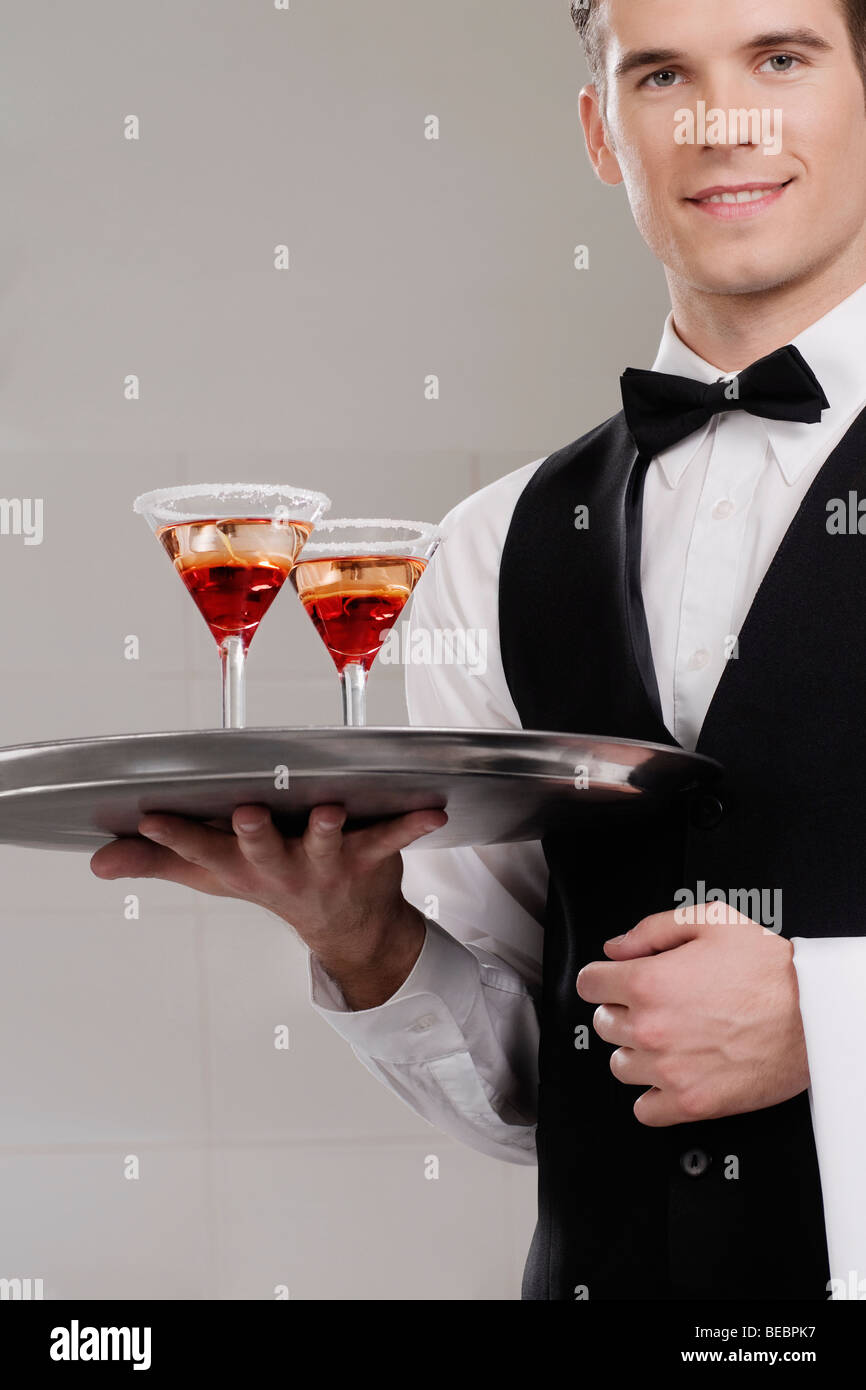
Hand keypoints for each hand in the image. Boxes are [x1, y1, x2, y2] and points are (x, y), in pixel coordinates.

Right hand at [90, 803, 446, 1007]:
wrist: (352, 932)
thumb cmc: (275, 885)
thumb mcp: (214, 877)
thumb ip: (157, 863)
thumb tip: (97, 862)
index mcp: (242, 869)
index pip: (200, 854)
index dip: (175, 836)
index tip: (149, 814)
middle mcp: (282, 869)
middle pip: (262, 852)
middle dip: (253, 834)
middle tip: (246, 813)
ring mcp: (327, 865)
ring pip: (324, 844)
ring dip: (324, 829)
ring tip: (326, 810)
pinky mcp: (369, 856)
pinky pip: (392, 837)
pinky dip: (412, 825)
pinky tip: (432, 810)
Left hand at [576, 904, 809, 1125]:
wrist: (815, 1016)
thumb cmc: (772, 971)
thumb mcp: (712, 922)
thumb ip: (653, 929)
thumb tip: (617, 947)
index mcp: (650, 982)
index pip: (588, 983)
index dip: (603, 977)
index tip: (614, 981)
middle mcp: (652, 1028)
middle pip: (602, 1024)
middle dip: (622, 1010)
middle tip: (654, 1006)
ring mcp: (669, 1070)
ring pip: (620, 1065)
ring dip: (636, 1052)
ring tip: (668, 1039)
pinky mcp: (690, 1103)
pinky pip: (644, 1109)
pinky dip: (653, 1095)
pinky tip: (672, 1074)